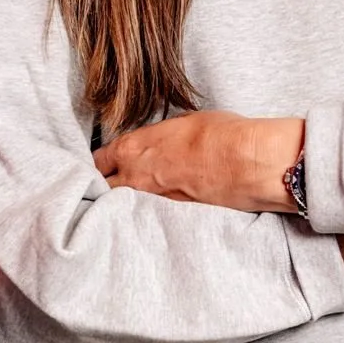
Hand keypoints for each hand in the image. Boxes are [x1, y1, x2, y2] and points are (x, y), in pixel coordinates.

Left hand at [92, 110, 303, 212]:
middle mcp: (134, 178)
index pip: (99, 160)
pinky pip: (148, 217)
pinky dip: (147, 215)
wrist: (244, 162)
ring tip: (130, 200)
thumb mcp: (182, 123)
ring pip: (122, 207)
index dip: (100, 163)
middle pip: (103, 188)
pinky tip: (153, 213)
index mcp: (132, 148)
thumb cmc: (218, 134)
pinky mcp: (170, 219)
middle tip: (110, 184)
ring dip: (123, 203)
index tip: (104, 164)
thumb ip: (161, 137)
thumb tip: (160, 141)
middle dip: (104, 186)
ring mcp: (151, 202)